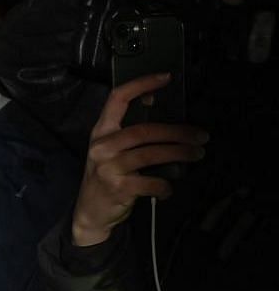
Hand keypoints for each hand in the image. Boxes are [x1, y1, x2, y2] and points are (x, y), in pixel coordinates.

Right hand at [68, 73, 206, 246]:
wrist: (90, 212)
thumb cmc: (107, 177)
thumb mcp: (111, 150)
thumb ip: (128, 131)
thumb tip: (154, 102)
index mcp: (100, 132)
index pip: (117, 99)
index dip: (141, 84)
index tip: (166, 78)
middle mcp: (102, 146)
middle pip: (144, 130)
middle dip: (177, 131)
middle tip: (200, 135)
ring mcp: (108, 167)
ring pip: (151, 153)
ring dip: (180, 153)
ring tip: (196, 154)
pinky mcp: (118, 188)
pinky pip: (152, 182)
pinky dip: (166, 186)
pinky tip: (169, 188)